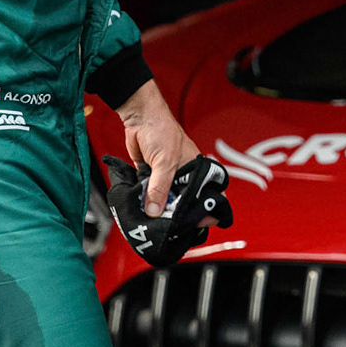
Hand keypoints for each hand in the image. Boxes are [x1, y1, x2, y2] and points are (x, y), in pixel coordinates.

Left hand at [115, 79, 197, 214]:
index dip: (204, 210)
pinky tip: (143, 212)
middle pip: (183, 201)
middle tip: (171, 228)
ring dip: (159, 209)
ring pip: (165, 200)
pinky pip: (150, 194)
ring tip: (155, 224)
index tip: (198, 224)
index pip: (206, 194)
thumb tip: (155, 211)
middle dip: (177, 214)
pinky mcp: (150, 177)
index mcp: (195, 171)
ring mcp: (166, 177)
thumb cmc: (161, 131)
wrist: (139, 118)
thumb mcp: (165, 162)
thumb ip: (160, 188)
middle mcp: (183, 176)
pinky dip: (146, 202)